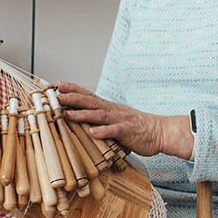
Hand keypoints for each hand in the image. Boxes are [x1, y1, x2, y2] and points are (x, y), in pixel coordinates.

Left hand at [54, 82, 193, 159]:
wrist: (160, 131)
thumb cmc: (137, 126)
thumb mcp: (116, 118)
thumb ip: (101, 117)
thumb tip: (81, 118)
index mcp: (108, 107)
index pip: (88, 95)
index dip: (73, 89)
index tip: (58, 84)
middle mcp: (112, 110)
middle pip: (90, 102)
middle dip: (72, 98)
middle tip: (57, 96)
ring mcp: (120, 120)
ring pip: (99, 115)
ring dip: (83, 115)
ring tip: (68, 115)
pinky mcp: (127, 132)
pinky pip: (113, 131)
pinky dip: (102, 132)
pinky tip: (92, 133)